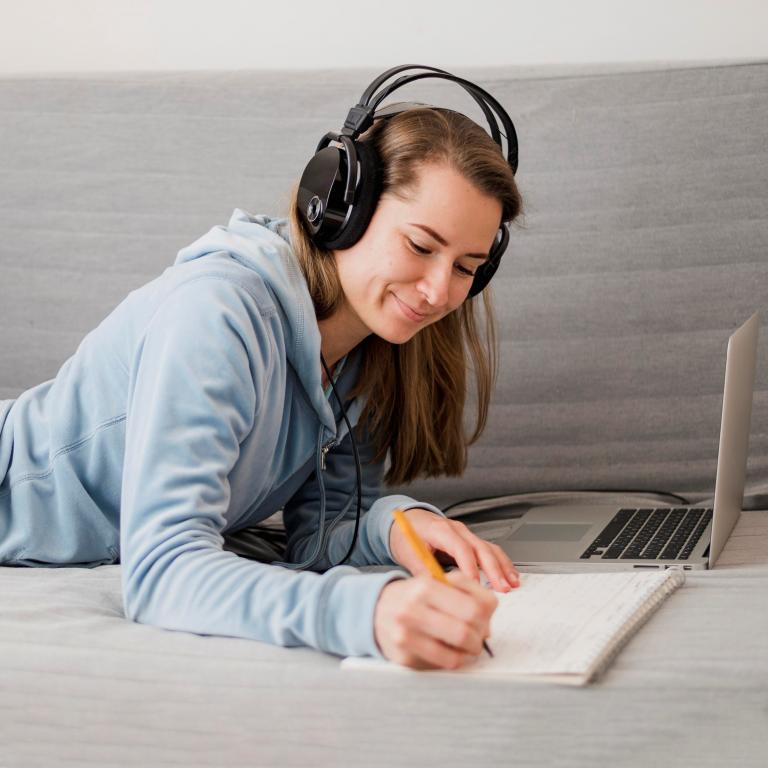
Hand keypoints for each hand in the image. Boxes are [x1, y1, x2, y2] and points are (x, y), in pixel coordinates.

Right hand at [374, 569, 497, 669]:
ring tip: (469, 646)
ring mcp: (406, 635)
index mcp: (426, 586)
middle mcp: (413, 609)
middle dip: (481, 636)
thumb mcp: (436, 582)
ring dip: (471, 652)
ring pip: (457, 652)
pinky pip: (443, 664)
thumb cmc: (414, 596)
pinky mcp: (404, 656)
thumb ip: (465, 592)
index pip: (475, 605)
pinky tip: (454, 652)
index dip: (488, 615)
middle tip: (479, 635)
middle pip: (467, 630)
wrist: (376, 609)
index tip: (486, 616)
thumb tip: (488, 622)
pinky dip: (456, 660)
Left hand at [389, 508, 519, 591]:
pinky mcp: (470, 541)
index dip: (470, 569)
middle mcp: (457, 530)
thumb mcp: (408, 553)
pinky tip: (510, 576)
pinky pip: (489, 550)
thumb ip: (423, 572)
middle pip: (481, 548)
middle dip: (494, 570)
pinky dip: (501, 563)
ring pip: (490, 548)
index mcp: (441, 530)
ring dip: (502, 567)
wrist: (407, 521)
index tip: (475, 588)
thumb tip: (437, 591)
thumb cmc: (406, 535)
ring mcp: (466, 534)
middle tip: (502, 589)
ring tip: (512, 584)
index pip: (461, 549)